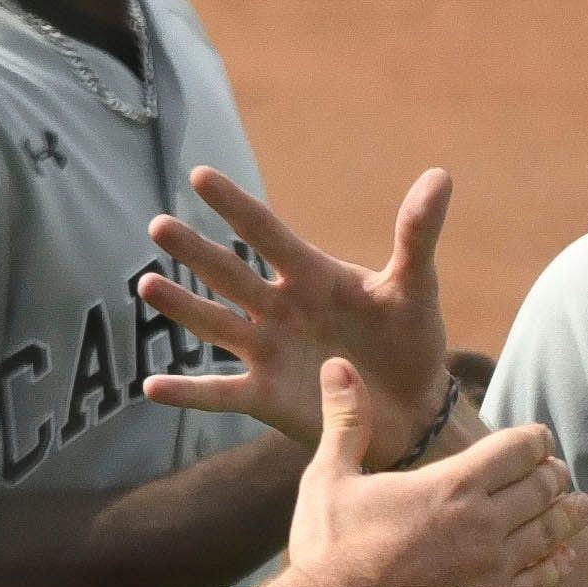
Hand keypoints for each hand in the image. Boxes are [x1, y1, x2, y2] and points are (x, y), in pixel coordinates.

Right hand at [136, 166, 466, 457]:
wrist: (414, 411)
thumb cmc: (411, 342)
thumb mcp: (414, 287)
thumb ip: (417, 235)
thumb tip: (440, 175)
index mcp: (309, 274)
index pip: (265, 232)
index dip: (235, 206)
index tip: (200, 176)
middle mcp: (278, 308)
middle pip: (229, 273)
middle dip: (195, 251)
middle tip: (159, 226)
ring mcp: (267, 352)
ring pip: (215, 324)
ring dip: (182, 308)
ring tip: (147, 286)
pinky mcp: (265, 396)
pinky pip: (220, 392)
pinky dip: (188, 393)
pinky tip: (152, 387)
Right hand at [229, 360, 587, 586]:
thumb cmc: (327, 550)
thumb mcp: (330, 477)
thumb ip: (346, 420)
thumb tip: (336, 364)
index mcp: (451, 484)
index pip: (519, 448)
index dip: (535, 441)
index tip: (538, 441)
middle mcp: (482, 522)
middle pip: (544, 486)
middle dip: (553, 475)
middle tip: (556, 474)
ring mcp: (493, 569)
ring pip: (553, 531)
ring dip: (571, 515)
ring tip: (580, 507)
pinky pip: (545, 581)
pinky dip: (560, 564)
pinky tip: (564, 558)